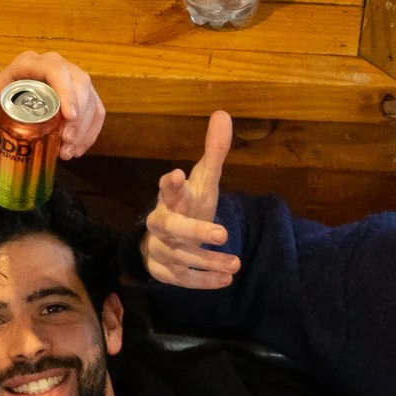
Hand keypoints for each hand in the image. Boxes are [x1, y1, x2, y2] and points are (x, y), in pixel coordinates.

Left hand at [0, 51, 107, 158]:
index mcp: (29, 64)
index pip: (54, 69)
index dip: (66, 90)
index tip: (68, 117)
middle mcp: (52, 67)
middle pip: (79, 81)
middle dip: (79, 114)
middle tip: (67, 142)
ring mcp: (69, 82)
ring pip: (90, 98)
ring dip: (85, 127)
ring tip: (68, 152)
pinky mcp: (79, 99)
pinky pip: (95, 111)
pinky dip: (90, 132)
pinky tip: (78, 150)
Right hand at [143, 110, 239, 287]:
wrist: (166, 238)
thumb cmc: (189, 205)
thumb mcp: (204, 179)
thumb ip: (214, 152)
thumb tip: (223, 115)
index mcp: (171, 198)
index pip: (167, 189)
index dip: (171, 184)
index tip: (177, 175)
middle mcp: (161, 222)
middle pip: (170, 227)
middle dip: (194, 231)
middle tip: (222, 234)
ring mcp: (159, 248)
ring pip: (179, 257)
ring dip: (208, 261)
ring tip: (236, 264)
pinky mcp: (163, 270)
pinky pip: (181, 278)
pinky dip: (203, 280)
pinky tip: (226, 279)